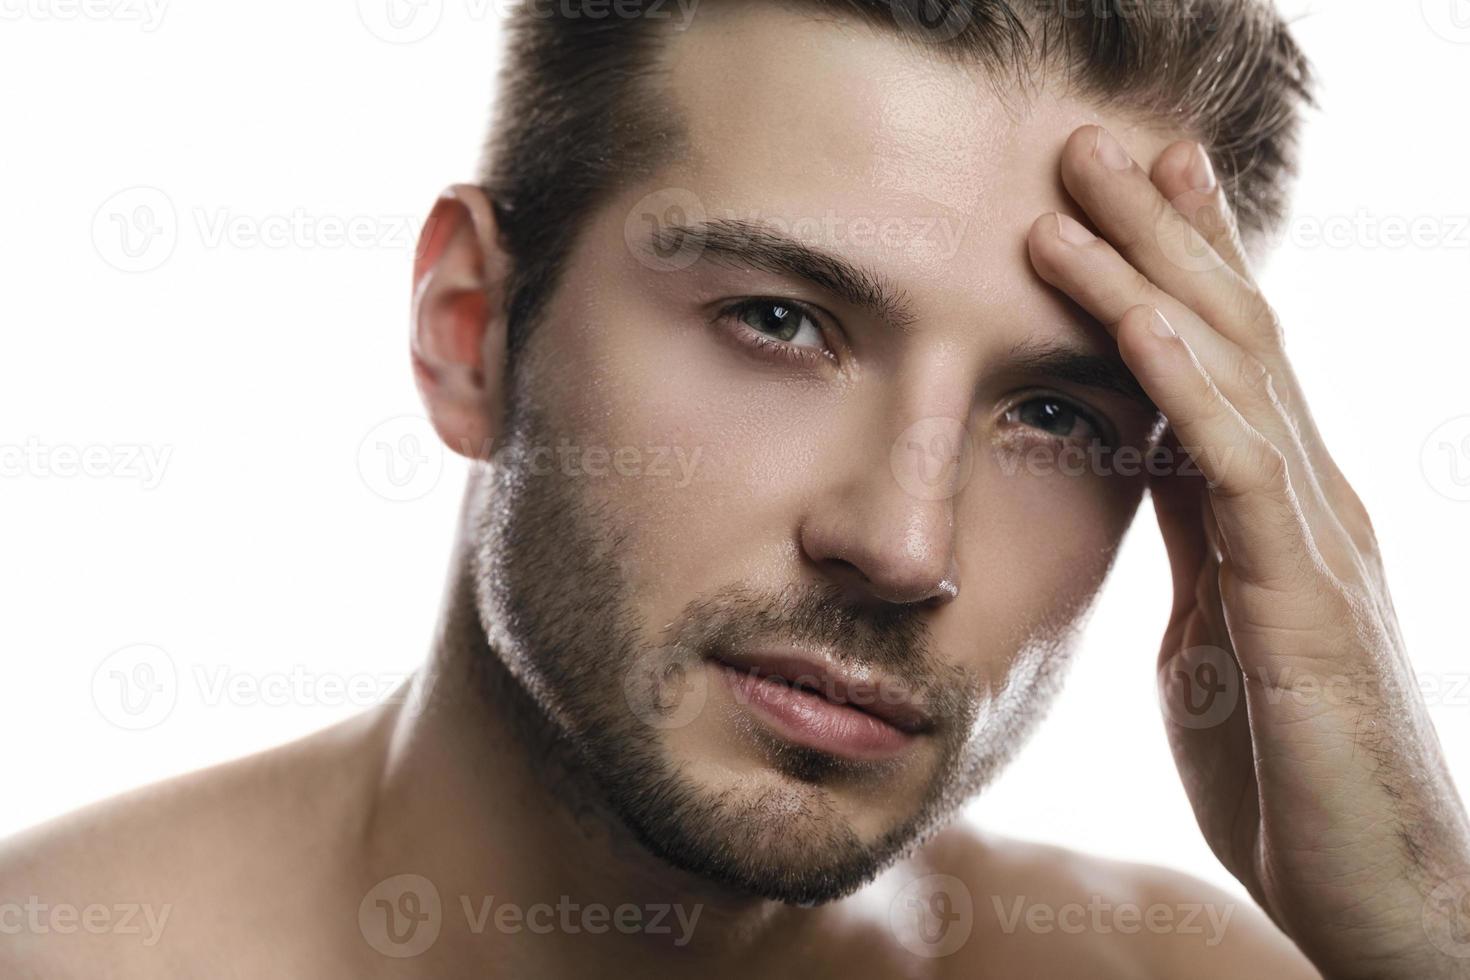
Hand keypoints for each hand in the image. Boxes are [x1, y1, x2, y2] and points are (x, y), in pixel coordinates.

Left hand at [1026, 124, 1469, 977]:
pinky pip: (1236, 461)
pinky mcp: (1306, 593)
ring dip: (1151, 268)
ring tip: (1083, 186)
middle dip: (1158, 230)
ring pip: (1231, 369)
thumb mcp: (1210, 624)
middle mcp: (1306, 496)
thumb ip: (1188, 536)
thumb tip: (1139, 459)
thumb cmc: (1287, 765)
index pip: (1219, 358)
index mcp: (1274, 506)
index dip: (1171, 264)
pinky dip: (1180, 377)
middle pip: (1227, 332)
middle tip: (1092, 142)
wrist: (1371, 891)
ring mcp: (1314, 536)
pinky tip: (1132, 309)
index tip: (1118, 187)